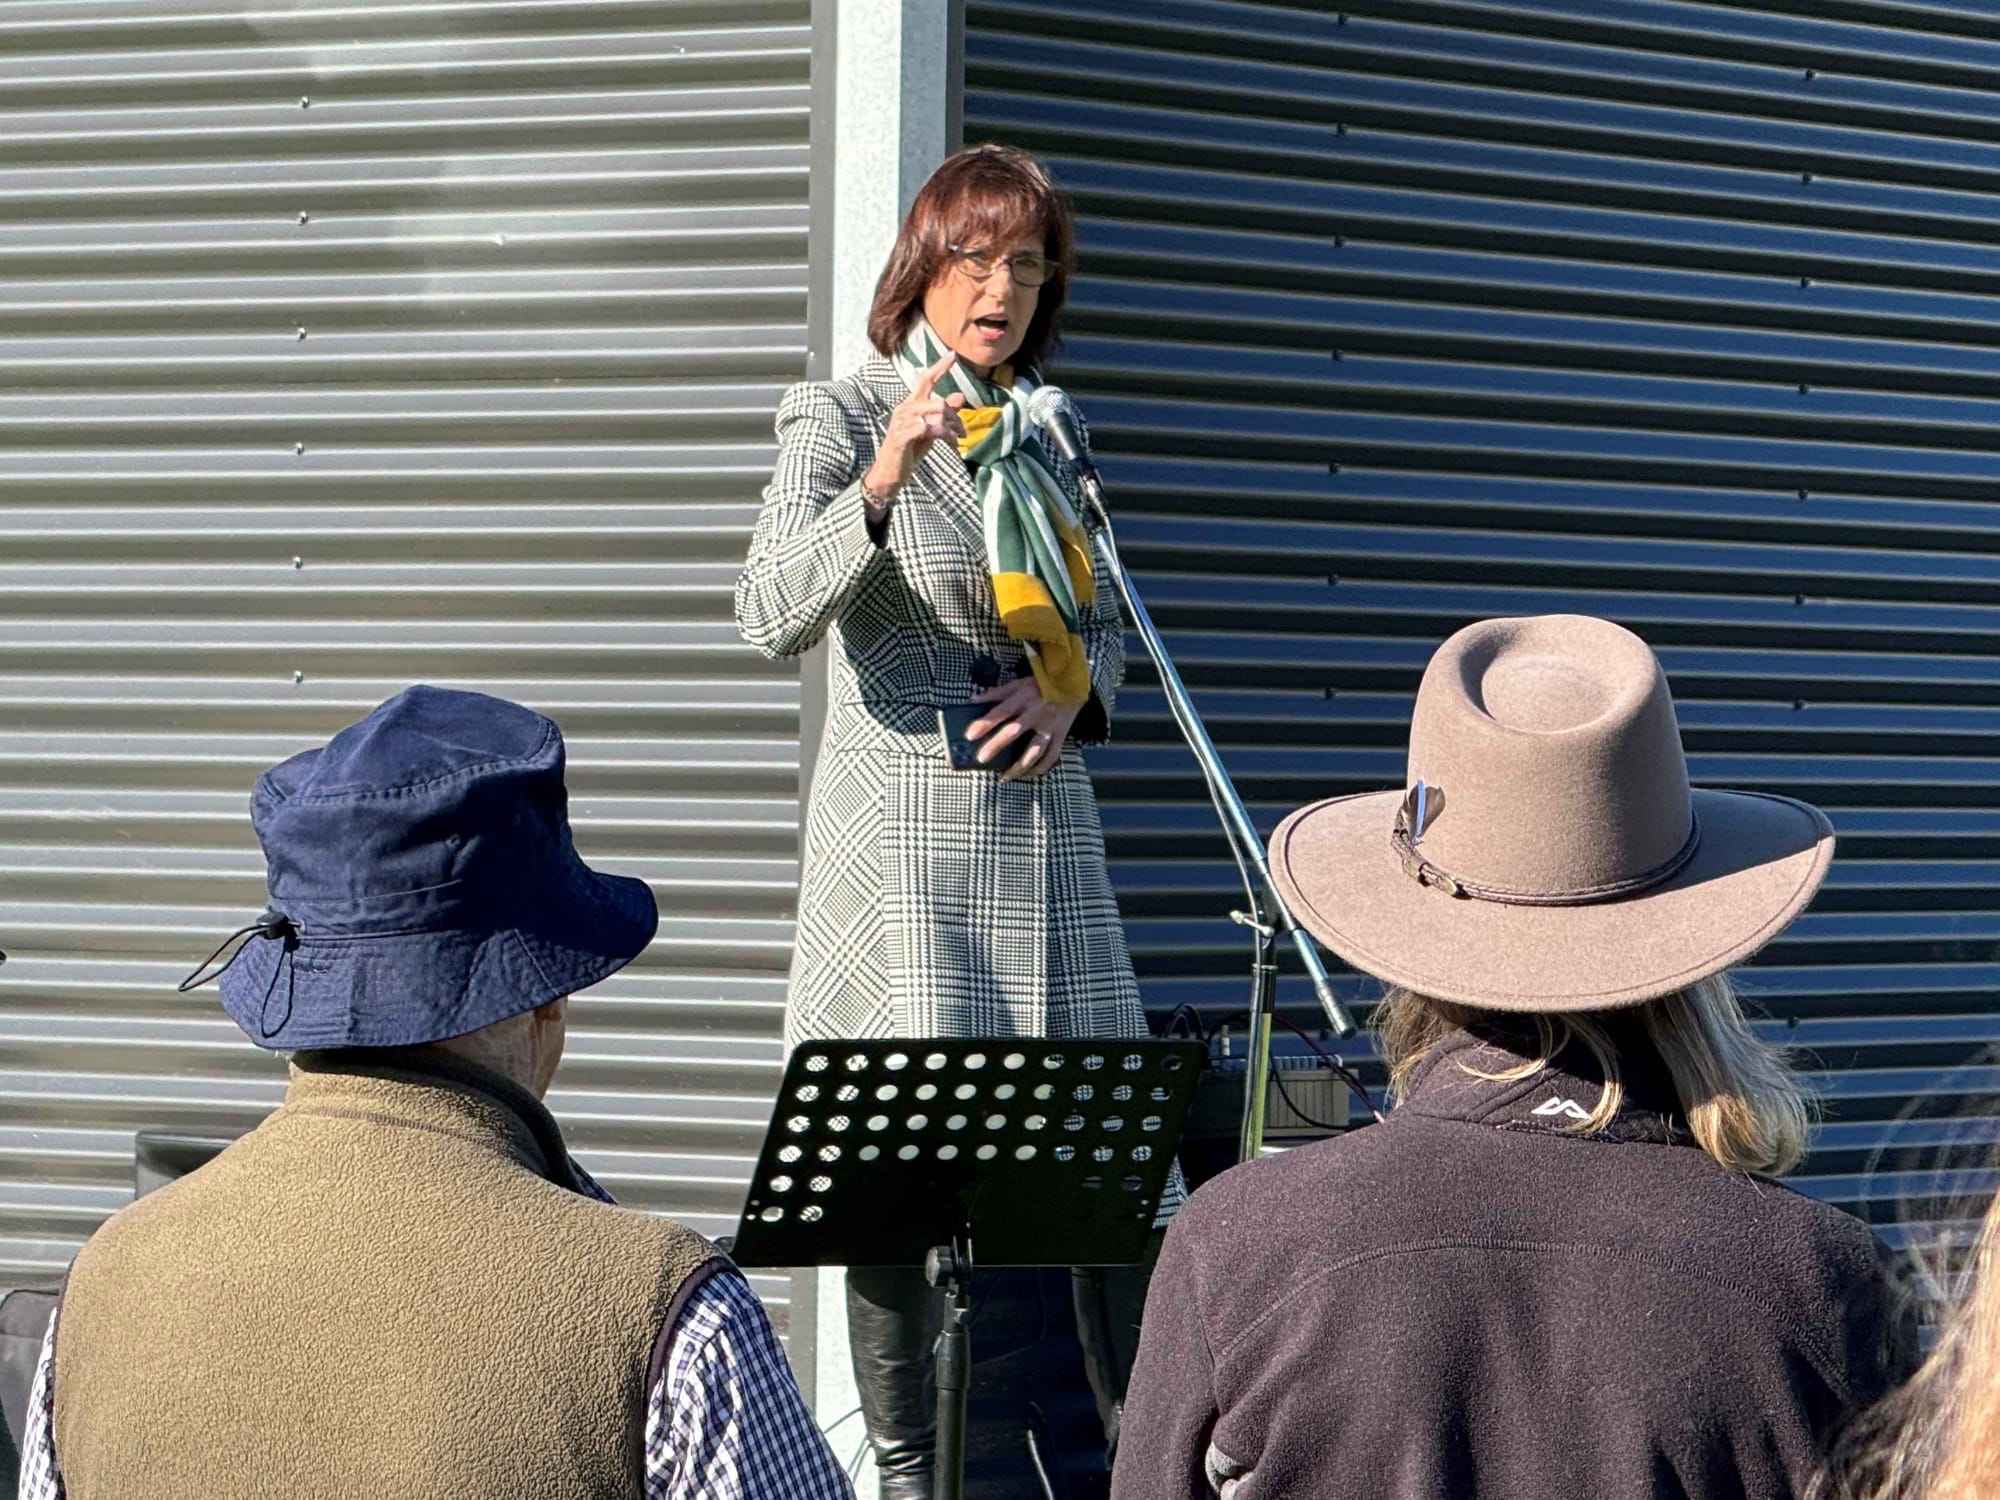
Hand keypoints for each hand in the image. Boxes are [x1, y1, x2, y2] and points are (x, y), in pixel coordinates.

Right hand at [864, 350, 966, 501]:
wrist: (891, 474)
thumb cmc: (910, 451)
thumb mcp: (931, 431)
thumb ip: (943, 415)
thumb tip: (960, 396)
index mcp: (911, 405)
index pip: (925, 379)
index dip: (939, 367)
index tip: (953, 355)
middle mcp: (904, 409)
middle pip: (938, 402)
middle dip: (955, 417)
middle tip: (961, 433)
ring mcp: (901, 421)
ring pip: (936, 413)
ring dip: (950, 428)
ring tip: (955, 439)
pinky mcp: (901, 435)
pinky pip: (928, 427)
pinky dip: (943, 434)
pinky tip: (948, 443)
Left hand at [966, 676, 1082, 781]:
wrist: (1072, 683)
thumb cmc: (1041, 683)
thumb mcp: (1017, 683)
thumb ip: (996, 693)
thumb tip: (974, 700)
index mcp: (1022, 698)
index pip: (1000, 711)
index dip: (984, 723)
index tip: (970, 735)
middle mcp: (1035, 713)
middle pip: (1014, 731)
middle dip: (996, 745)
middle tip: (982, 758)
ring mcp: (1049, 726)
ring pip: (1034, 750)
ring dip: (1019, 766)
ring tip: (1005, 777)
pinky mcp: (1060, 734)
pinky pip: (1051, 755)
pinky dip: (1041, 768)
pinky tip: (1029, 774)